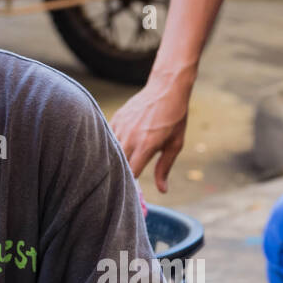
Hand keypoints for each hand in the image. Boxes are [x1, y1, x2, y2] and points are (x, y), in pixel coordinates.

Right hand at [109, 73, 192, 193]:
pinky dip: (109, 147)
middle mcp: (130, 137)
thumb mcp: (175, 144)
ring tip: (113, 171)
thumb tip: (162, 190)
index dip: (130, 185)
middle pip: (116, 164)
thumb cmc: (175, 118)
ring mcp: (121, 126)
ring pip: (108, 151)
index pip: (131, 173)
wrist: (166, 88)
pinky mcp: (116, 118)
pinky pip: (107, 138)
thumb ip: (165, 168)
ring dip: (111, 161)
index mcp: (146, 145)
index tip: (132, 194)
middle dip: (118, 176)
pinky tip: (112, 152)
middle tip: (119, 186)